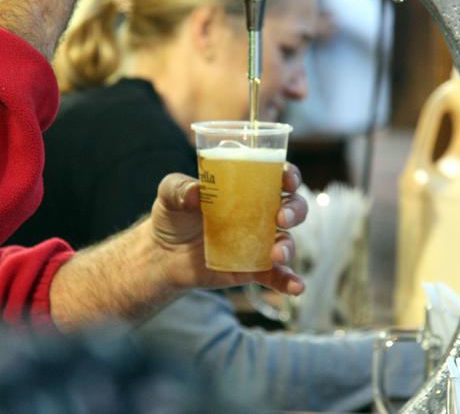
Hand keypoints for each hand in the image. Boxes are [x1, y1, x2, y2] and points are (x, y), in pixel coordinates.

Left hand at [148, 164, 306, 295]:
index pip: (276, 175)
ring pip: (287, 240)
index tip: (287, 179)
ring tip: (276, 255)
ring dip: (288, 246)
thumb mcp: (170, 194)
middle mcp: (260, 213)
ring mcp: (259, 242)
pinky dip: (289, 281)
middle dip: (294, 209)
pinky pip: (277, 275)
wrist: (163, 255)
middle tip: (281, 217)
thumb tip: (195, 193)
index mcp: (246, 187)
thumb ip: (179, 188)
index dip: (289, 174)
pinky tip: (296, 286)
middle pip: (292, 206)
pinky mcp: (254, 268)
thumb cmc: (173, 215)